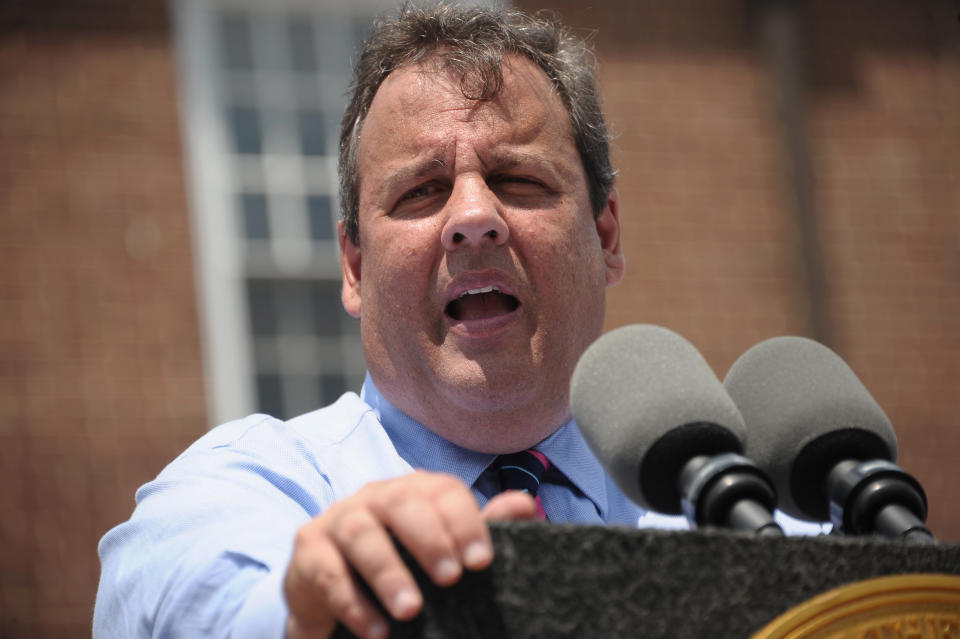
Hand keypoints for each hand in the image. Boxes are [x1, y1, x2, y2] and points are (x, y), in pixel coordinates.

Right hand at [283, 470, 535, 638]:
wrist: (336, 597)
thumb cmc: (403, 567)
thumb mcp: (444, 552)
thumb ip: (480, 528)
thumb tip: (525, 505)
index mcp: (414, 492)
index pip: (442, 491)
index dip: (465, 522)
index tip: (481, 563)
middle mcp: (375, 497)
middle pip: (400, 502)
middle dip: (428, 538)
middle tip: (450, 579)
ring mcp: (338, 520)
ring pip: (360, 532)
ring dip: (387, 571)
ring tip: (411, 610)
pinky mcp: (308, 551)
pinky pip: (328, 571)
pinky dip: (352, 602)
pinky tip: (377, 630)